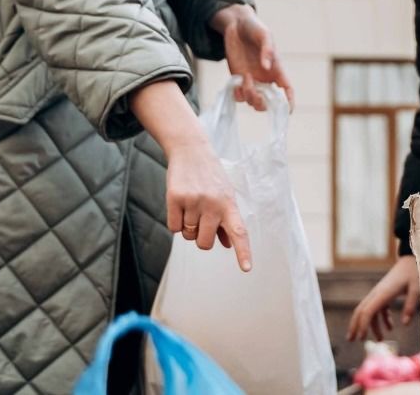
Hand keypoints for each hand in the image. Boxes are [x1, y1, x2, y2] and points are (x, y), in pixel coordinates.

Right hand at [165, 140, 251, 271]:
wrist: (191, 150)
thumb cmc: (211, 177)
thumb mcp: (225, 195)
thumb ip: (227, 221)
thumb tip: (229, 244)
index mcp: (229, 204)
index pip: (239, 232)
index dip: (243, 252)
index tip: (247, 269)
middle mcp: (213, 203)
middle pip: (204, 243)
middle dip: (201, 238)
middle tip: (201, 221)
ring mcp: (194, 201)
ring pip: (188, 235)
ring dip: (187, 226)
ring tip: (191, 205)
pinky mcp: (175, 197)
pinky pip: (173, 228)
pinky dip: (175, 222)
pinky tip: (180, 205)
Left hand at [214, 4, 293, 110]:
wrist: (236, 25)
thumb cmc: (255, 28)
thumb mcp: (264, 35)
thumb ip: (267, 49)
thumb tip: (266, 68)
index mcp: (276, 69)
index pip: (287, 89)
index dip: (289, 101)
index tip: (287, 110)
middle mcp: (265, 78)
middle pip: (268, 103)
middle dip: (262, 104)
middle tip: (254, 92)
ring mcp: (251, 80)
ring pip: (253, 101)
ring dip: (249, 97)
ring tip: (245, 79)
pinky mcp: (237, 78)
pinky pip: (238, 95)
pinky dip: (237, 95)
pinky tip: (236, 84)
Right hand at [347, 254, 419, 341]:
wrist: (412, 259)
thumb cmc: (414, 273)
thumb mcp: (417, 289)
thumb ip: (411, 306)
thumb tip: (405, 324)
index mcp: (383, 293)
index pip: (367, 311)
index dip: (362, 325)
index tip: (361, 338)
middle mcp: (377, 293)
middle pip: (360, 310)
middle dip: (354, 325)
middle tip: (351, 340)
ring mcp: (379, 293)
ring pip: (368, 311)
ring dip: (371, 326)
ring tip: (379, 341)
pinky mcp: (384, 294)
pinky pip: (378, 309)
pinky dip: (381, 320)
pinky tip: (390, 328)